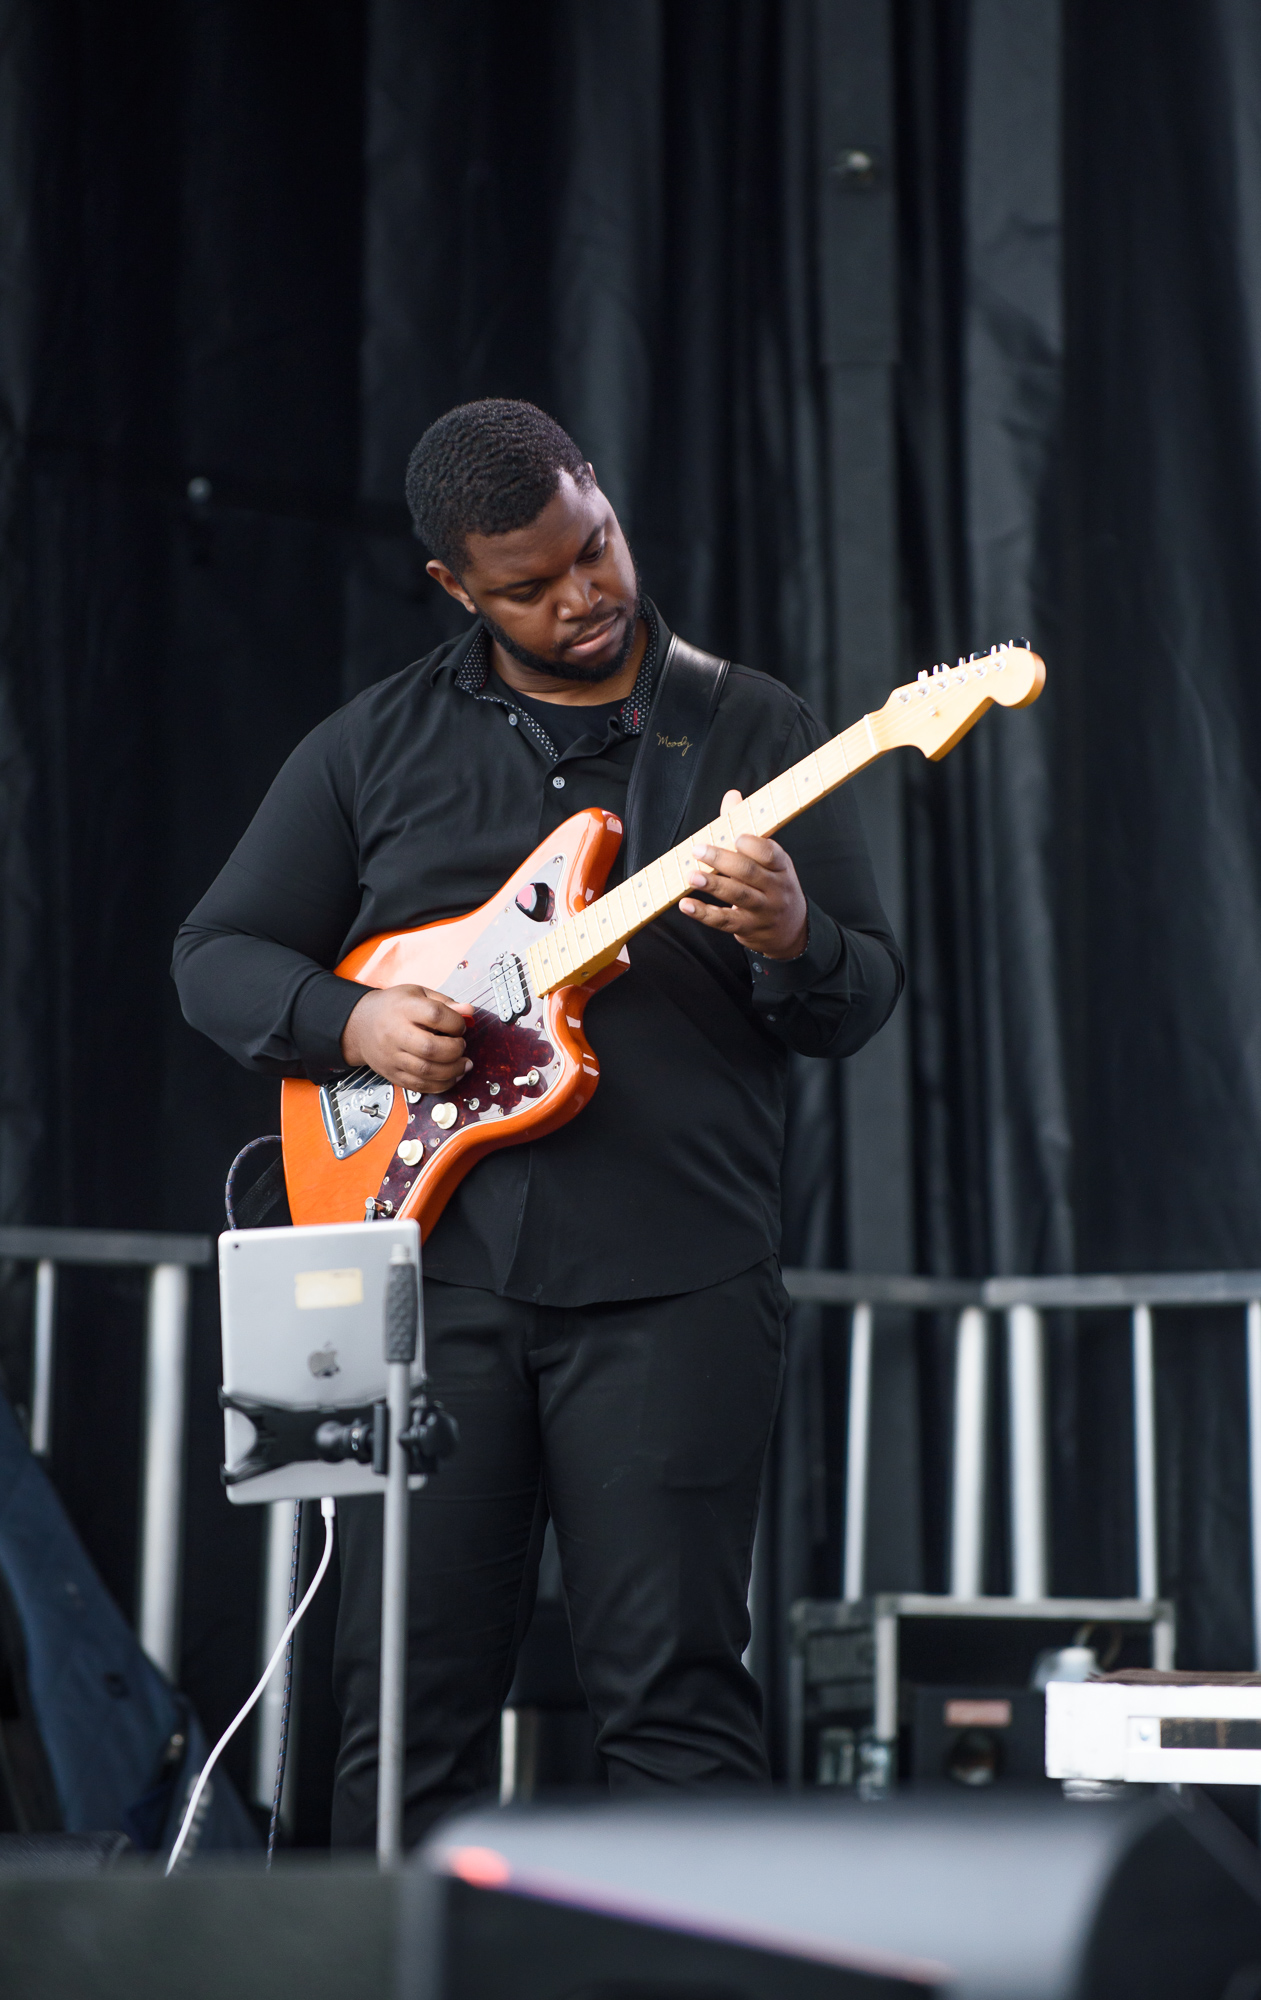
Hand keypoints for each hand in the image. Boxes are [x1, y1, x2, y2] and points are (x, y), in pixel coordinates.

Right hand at [340, 985, 473, 1092]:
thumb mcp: (417, 994)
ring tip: (463, 1064)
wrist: (360, 1025)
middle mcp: (395, 1033)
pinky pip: (419, 1086)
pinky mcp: (392, 1074)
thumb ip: (444, 1002)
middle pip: (430, 1048)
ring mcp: (392, 1056)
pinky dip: (440, 1085)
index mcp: (404, 1009)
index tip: (460, 1026)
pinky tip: (450, 1076)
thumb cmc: (391, 1007)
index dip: (455, 1022)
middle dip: (455, 1050)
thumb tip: (468, 1011)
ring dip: (452, 1071)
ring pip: (426, 1071)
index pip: (435, 1015)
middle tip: (461, 1046)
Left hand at [679, 790, 808, 959]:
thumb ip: (747, 828)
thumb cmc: (772, 883)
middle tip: (697, 850)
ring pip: (738, 896)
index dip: (754, 845)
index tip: (735, 837)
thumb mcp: (769, 859)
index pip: (771, 854)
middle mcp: (776, 889)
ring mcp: (763, 910)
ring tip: (691, 876)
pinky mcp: (748, 928)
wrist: (790, 929)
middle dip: (723, 860)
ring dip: (713, 885)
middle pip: (750, 873)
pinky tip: (686, 905)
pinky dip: (703, 913)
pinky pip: (725, 921)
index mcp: (781, 866)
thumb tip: (732, 795)